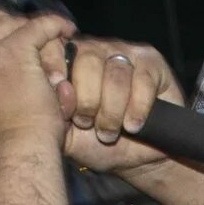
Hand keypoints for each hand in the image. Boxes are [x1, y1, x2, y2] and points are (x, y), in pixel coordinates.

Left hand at [45, 36, 183, 176]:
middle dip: (87, 99)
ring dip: (112, 110)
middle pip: (87, 59)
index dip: (53, 65)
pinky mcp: (153, 63)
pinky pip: (143, 81)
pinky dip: (137, 109)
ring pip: (116, 72)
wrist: (132, 158)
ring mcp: (125, 52)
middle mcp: (95, 49)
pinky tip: (132, 125)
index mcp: (67, 60)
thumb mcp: (64, 132)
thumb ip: (51, 109)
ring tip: (109, 132)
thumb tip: (55, 88)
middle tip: (87, 124)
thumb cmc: (95, 142)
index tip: (58, 93)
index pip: (54, 45)